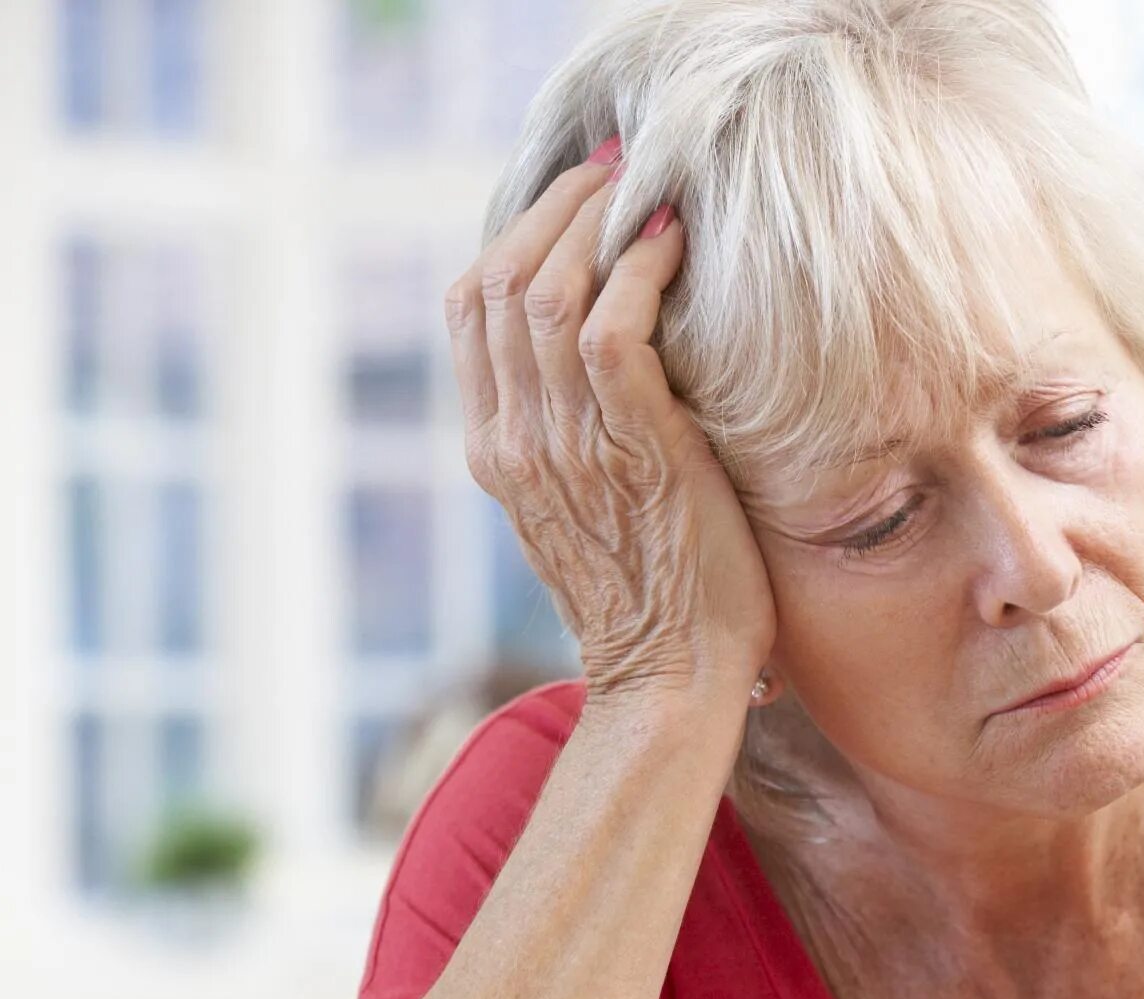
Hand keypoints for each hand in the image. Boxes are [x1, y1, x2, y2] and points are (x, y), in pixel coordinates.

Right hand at [445, 141, 775, 708]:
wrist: (671, 684)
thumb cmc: (657, 603)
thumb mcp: (588, 511)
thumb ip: (576, 440)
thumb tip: (611, 365)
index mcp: (495, 449)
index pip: (470, 308)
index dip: (515, 234)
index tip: (572, 197)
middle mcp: (516, 439)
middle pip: (498, 279)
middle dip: (556, 206)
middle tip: (612, 168)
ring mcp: (567, 444)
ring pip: (546, 290)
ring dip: (598, 223)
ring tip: (646, 189)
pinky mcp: (633, 449)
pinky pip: (613, 329)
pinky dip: (640, 272)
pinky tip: (673, 248)